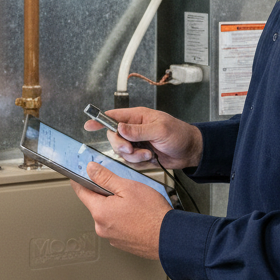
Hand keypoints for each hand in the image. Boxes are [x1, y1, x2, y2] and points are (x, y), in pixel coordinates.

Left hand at [71, 161, 170, 259]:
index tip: (78, 175)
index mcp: (100, 212)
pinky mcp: (122, 243)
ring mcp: (111, 237)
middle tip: (124, 190)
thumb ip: (106, 178)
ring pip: (108, 215)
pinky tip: (137, 216)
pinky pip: (117, 226)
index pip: (81, 192)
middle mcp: (102, 227)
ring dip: (116, 208)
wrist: (169, 238)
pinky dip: (124, 219)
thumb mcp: (128, 187)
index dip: (80, 180)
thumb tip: (91, 169)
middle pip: (96, 204)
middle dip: (106, 195)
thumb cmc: (152, 214)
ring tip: (135, 205)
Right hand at [83, 107, 202, 168]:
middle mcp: (135, 128)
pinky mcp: (141, 154)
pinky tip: (152, 158)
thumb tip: (120, 128)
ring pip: (122, 152)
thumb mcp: (160, 130)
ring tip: (149, 153)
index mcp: (138, 116)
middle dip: (122, 146)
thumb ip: (139, 130)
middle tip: (132, 149)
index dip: (99, 120)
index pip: (113, 116)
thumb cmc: (180, 134)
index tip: (88, 125)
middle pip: (114, 137)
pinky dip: (141, 162)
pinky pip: (131, 161)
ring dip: (135, 156)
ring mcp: (137, 142)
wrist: (190, 151)